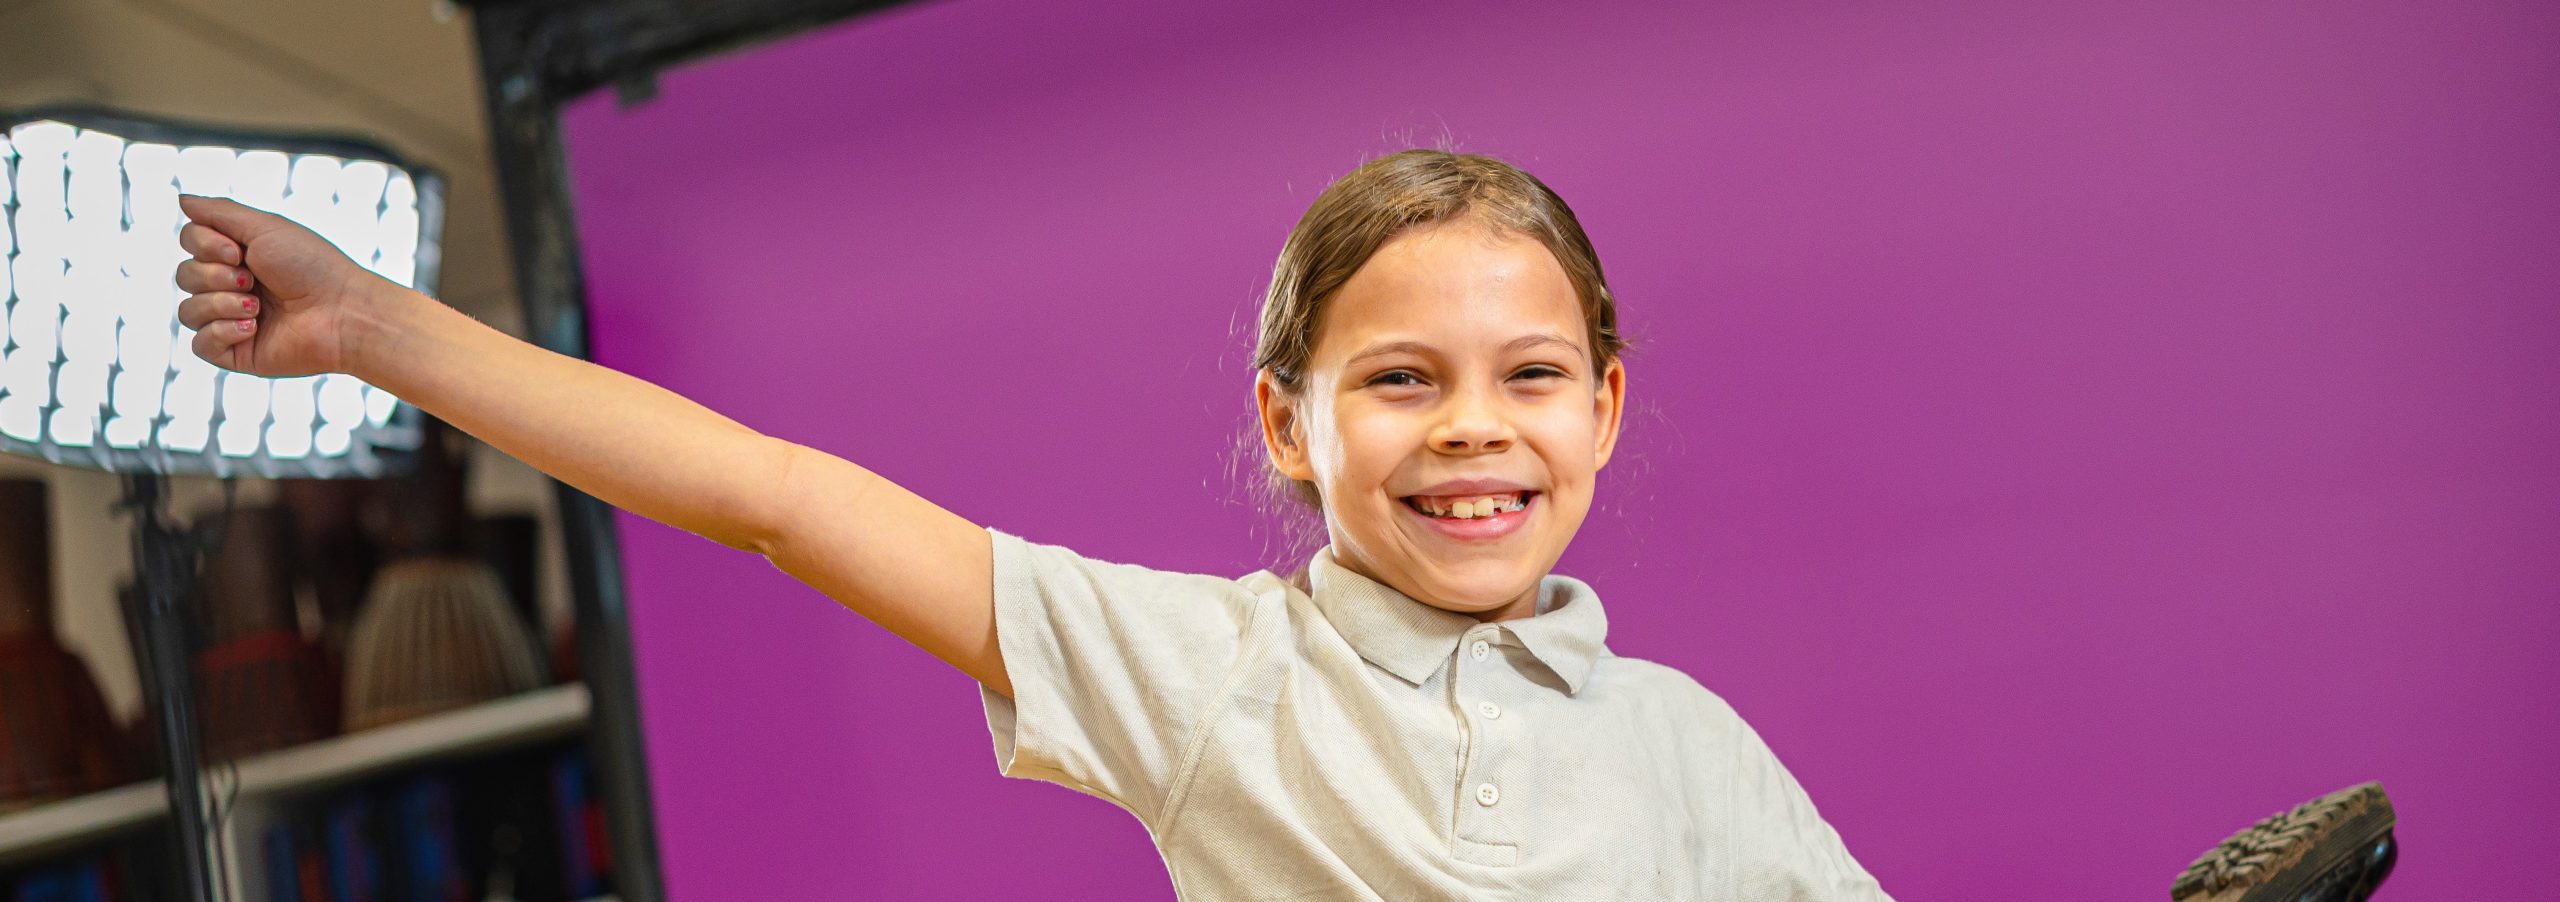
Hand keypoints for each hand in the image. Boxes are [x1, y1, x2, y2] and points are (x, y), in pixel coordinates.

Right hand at [173, 194, 390, 377]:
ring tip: (257, 307)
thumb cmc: (313, 267)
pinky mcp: (235, 352)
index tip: (239, 251)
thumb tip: (181, 199)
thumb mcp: (266, 227)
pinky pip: (199, 344)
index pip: (189, 242)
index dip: (205, 245)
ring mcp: (232, 320)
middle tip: (253, 280)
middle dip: (217, 275)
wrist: (342, 312)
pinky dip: (223, 332)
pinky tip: (254, 329)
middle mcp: (232, 287)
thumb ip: (219, 212)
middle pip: (184, 275)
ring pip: (187, 311)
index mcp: (238, 256)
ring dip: (222, 304)